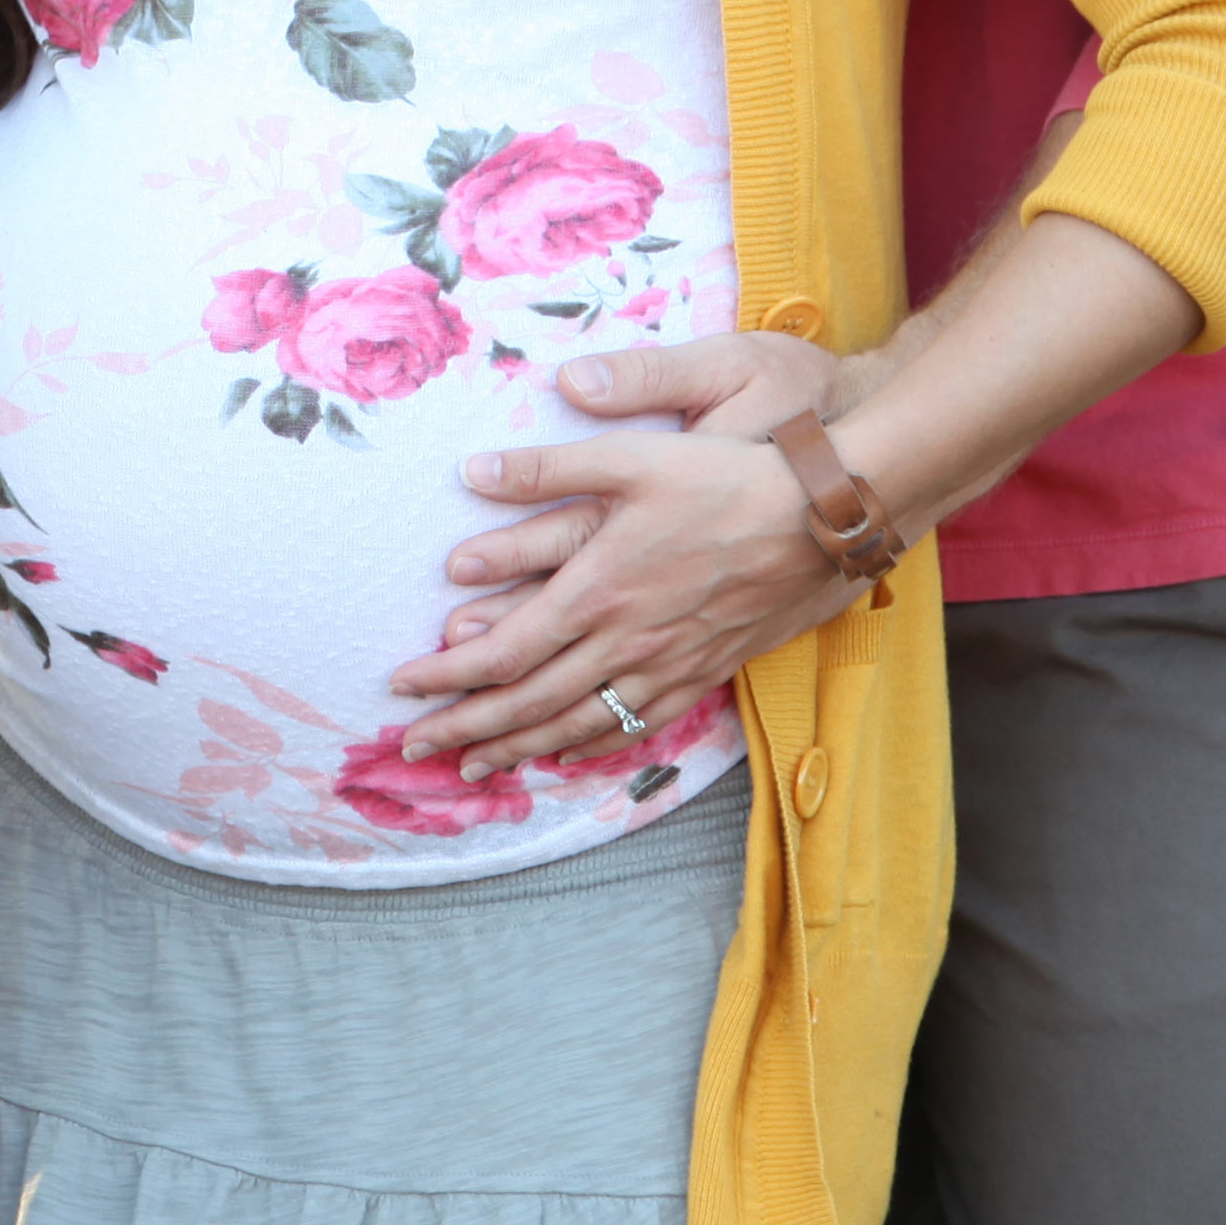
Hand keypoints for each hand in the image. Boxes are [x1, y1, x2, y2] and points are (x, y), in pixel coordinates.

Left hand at [386, 332, 861, 776]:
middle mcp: (625, 641)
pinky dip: (591, 747)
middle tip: (414, 750)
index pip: (502, 654)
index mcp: (597, 591)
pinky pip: (635, 726)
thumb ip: (547, 468)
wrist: (824, 519)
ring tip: (474, 768)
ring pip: (578, 725)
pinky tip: (568, 754)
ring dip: (519, 750)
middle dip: (465, 730)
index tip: (402, 687)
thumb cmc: (725, 478)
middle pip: (528, 705)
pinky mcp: (703, 671)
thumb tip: (473, 470)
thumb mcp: (629, 456)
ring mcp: (667, 664)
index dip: (446, 678)